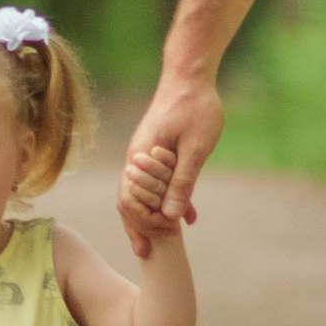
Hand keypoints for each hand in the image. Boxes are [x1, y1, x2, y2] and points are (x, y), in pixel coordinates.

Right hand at [118, 70, 224, 251]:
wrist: (190, 74)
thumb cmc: (195, 107)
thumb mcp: (196, 148)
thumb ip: (183, 182)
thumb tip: (170, 217)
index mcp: (141, 159)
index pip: (130, 202)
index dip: (143, 224)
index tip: (161, 240)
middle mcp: (136, 159)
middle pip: (129, 202)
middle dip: (142, 226)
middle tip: (153, 250)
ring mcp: (143, 154)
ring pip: (141, 193)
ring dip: (154, 215)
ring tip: (167, 239)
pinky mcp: (154, 151)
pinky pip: (154, 181)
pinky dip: (165, 199)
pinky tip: (186, 213)